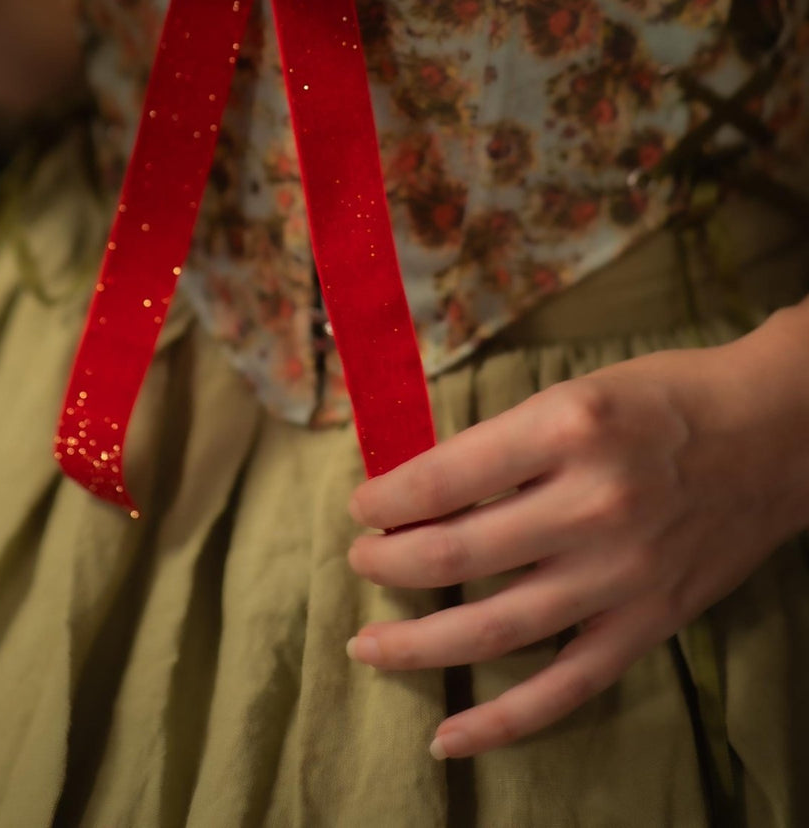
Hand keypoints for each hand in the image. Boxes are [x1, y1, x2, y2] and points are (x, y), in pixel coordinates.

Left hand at [346, 310, 808, 757]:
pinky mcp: (649, 623)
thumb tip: (420, 489)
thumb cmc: (665, 399)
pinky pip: (564, 687)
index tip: (362, 505)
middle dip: (389, 564)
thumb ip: (504, 442)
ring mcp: (623, 574)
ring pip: (496, 629)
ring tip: (370, 645)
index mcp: (568, 428)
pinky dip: (501, 722)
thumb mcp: (575, 392)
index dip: (387, 498)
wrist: (776, 435)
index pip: (446, 477)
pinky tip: (447, 736)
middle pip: (458, 553)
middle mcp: (593, 504)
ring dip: (418, 644)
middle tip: (360, 563)